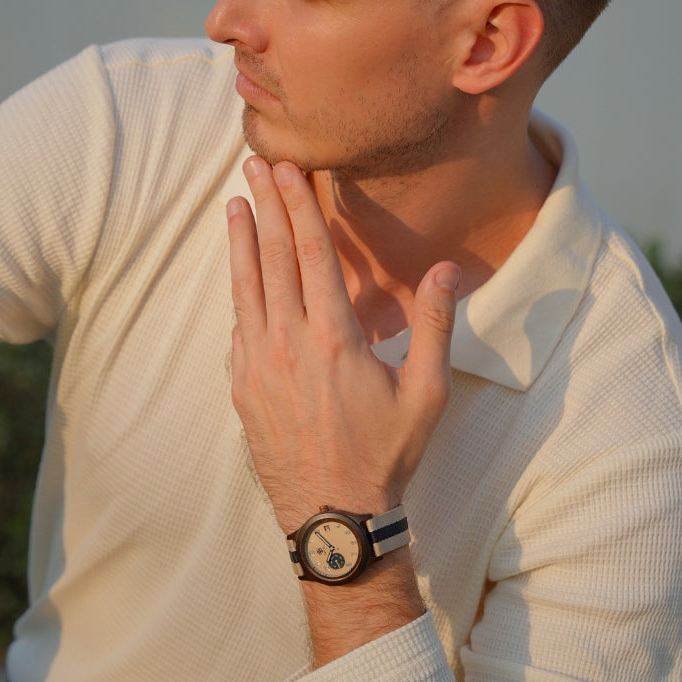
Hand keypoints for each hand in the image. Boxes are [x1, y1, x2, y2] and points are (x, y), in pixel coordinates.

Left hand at [226, 157, 459, 532]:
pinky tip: (240, 274)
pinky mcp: (242, 386)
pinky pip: (239, 327)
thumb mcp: (425, 394)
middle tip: (255, 164)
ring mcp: (257, 365)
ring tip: (234, 204)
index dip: (299, 206)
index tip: (287, 169)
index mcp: (334, 338)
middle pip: (274, 259)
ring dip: (240, 242)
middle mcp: (288, 343)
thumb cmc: (385, 455)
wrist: (333, 516)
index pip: (313, 254)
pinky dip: (239, 292)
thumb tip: (447, 271)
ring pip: (246, 288)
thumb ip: (433, 327)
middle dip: (265, 206)